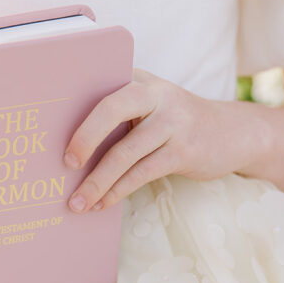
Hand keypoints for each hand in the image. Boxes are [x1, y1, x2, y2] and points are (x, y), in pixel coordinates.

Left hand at [62, 69, 249, 212]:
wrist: (233, 133)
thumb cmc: (174, 121)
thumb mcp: (150, 105)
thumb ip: (117, 112)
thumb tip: (66, 147)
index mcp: (139, 78)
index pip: (101, 86)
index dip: (74, 107)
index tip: (50, 132)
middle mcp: (156, 93)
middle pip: (111, 109)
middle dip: (84, 139)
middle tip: (65, 165)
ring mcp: (173, 122)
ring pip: (125, 153)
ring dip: (97, 182)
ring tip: (78, 202)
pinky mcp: (184, 150)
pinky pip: (142, 173)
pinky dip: (119, 191)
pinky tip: (103, 204)